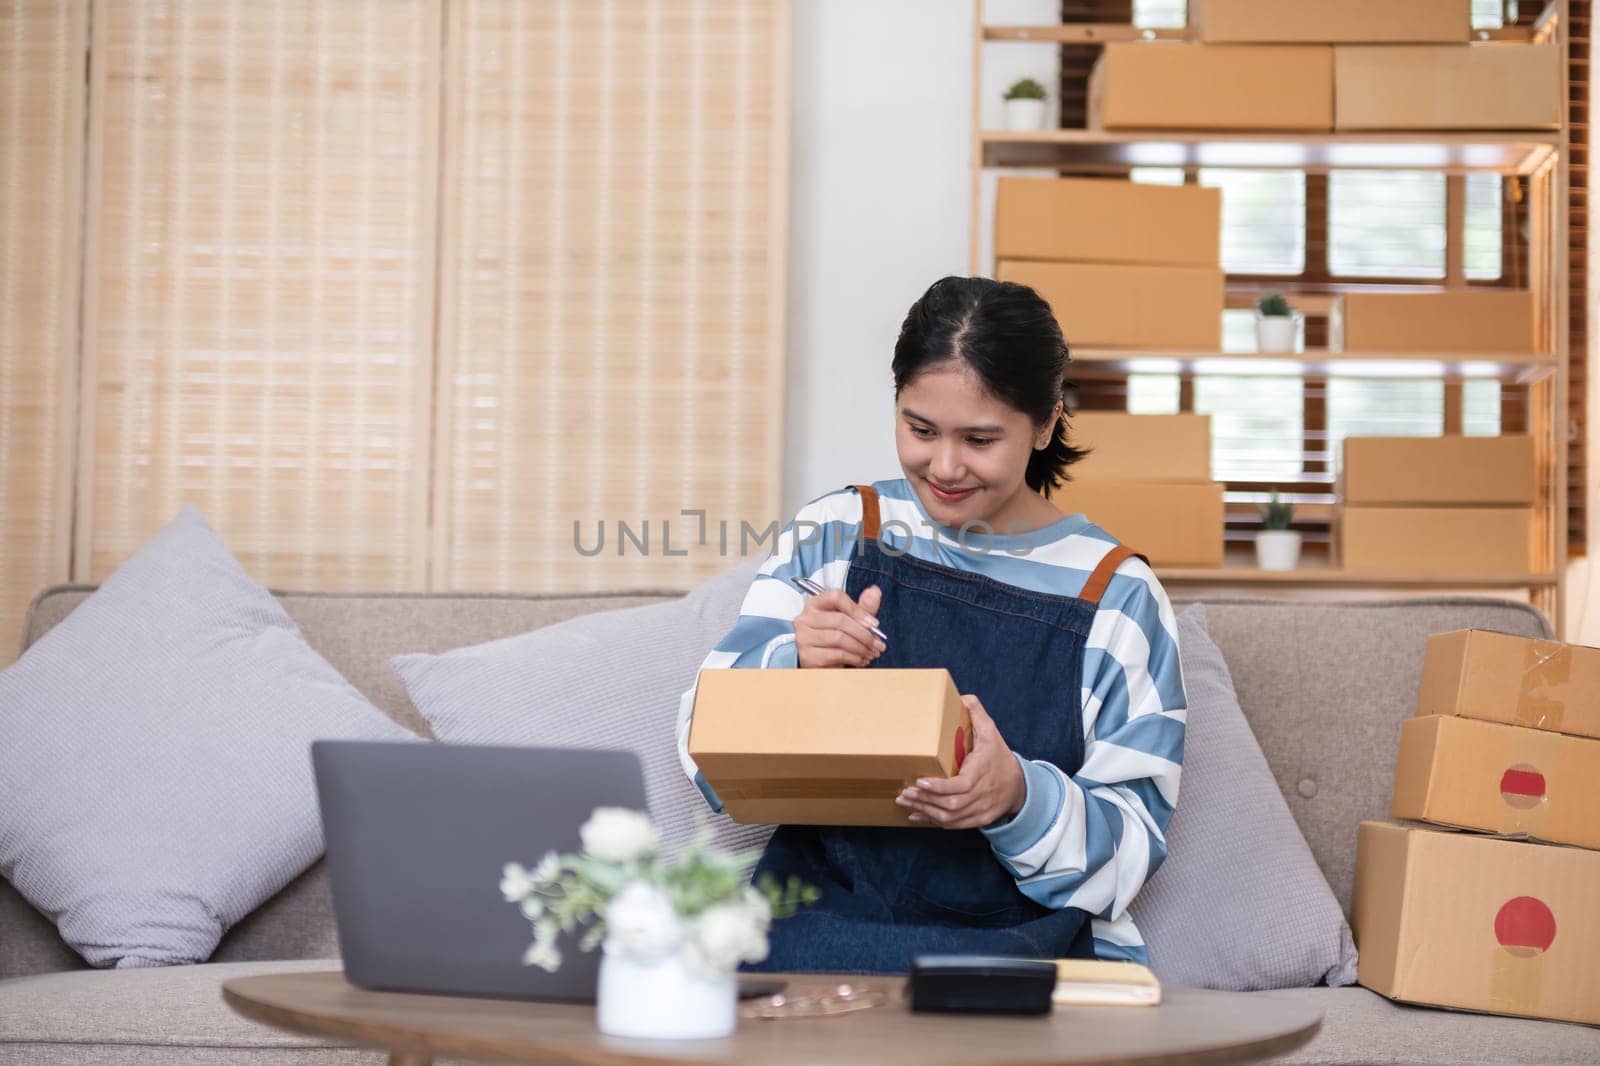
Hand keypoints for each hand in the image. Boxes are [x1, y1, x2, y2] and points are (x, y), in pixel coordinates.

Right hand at [795, 585, 884, 667]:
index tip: (873, 623)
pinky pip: (837, 655)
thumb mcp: (847, 621)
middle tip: (878, 644)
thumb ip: (861, 607)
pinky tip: (860, 660)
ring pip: (840, 638)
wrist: (813, 662)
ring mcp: (804, 638)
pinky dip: (854, 658)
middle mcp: (805, 619)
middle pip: (840, 620)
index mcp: (815, 604)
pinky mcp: (808, 656)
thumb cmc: (830, 639)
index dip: (857, 609)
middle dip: (864, 634)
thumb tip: (875, 591)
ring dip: (861, 648)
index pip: (835, 597)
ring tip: (871, 653)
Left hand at [896, 695, 1025, 829]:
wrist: (1019, 786)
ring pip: (950, 817)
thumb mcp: (992, 733)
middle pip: (951, 804)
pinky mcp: (976, 820)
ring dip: (925, 810)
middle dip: (925, 799)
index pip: (961, 785)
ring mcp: (979, 810)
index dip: (940, 786)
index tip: (920, 780)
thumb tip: (962, 697)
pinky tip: (915, 814)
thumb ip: (977, 714)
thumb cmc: (999, 757)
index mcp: (982, 772)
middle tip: (904, 791)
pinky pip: (953, 824)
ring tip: (904, 800)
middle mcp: (981, 794)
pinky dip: (932, 821)